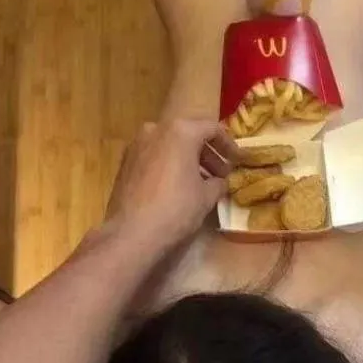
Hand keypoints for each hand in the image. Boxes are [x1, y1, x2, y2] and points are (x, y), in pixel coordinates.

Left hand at [105, 119, 238, 248]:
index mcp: (180, 131)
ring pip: (170, 145)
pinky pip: (154, 156)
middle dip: (207, 153)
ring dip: (188, 160)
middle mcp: (156, 130)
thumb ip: (218, 182)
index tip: (237, 162)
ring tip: (201, 182)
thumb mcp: (206, 196)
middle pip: (189, 135)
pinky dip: (169, 165)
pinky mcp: (125, 162)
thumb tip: (219, 181)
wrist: (132, 233)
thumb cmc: (176, 209)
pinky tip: (177, 186)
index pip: (212, 129)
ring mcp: (136, 145)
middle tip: (221, 173)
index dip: (228, 146)